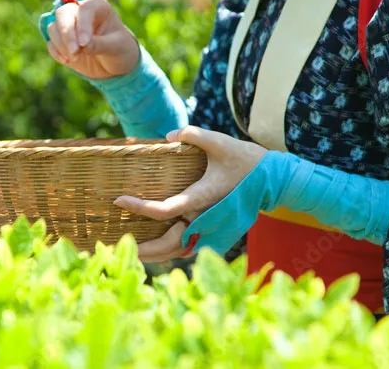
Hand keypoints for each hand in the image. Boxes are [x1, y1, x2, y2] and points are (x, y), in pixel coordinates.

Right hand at [46, 0, 139, 79]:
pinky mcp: (61, 40)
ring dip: (62, 44)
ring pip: (54, 27)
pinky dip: (56, 52)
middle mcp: (80, 11)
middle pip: (63, 13)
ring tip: (76, 58)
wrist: (114, 64)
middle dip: (67, 34)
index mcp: (98, 6)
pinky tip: (67, 61)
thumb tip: (82, 45)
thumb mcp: (116, 47)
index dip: (82, 24)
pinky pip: (51, 42)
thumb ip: (99, 44)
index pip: (85, 8)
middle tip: (75, 52)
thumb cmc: (120, 50)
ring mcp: (69, 25)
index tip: (84, 44)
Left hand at [113, 126, 267, 262]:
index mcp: (202, 198)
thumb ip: (193, 134)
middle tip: (115, 244)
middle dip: (143, 249)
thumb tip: (169, 135)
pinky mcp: (217, 233)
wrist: (273, 180)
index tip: (119, 199)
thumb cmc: (245, 160)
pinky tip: (154, 247)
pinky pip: (188, 246)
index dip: (139, 207)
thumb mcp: (220, 141)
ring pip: (178, 251)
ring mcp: (213, 230)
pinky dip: (170, 250)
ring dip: (155, 254)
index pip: (164, 210)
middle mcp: (206, 219)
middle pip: (168, 245)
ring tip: (132, 251)